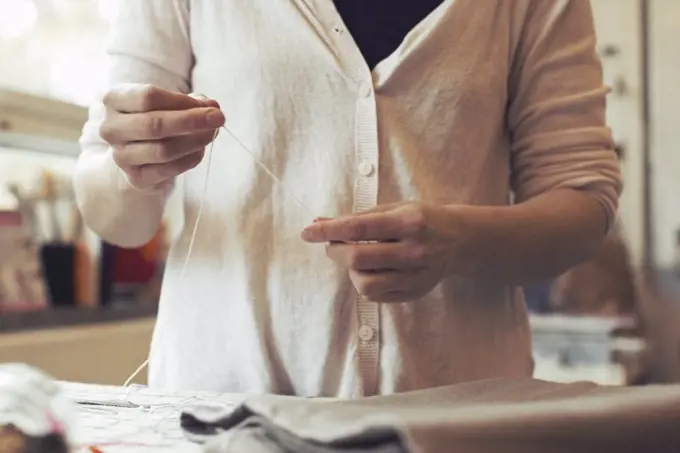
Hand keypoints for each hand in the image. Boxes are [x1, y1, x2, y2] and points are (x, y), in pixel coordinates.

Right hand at [100, 83, 225, 189]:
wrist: (140, 148)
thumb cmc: (157, 116)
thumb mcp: (169, 102)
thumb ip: (191, 102)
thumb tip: (212, 108)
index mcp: (114, 99)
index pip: (148, 97)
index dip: (183, 102)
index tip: (210, 106)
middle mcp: (111, 128)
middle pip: (154, 125)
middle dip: (192, 122)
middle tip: (219, 118)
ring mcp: (121, 156)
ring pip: (163, 150)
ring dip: (195, 142)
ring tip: (211, 134)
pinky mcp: (135, 178)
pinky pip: (168, 170)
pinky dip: (190, 159)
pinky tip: (200, 151)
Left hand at [301, 202, 464, 302]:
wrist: (459, 240)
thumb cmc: (421, 218)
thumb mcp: (393, 208)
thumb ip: (357, 217)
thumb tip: (318, 222)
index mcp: (409, 222)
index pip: (358, 228)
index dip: (328, 231)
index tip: (307, 232)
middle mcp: (414, 250)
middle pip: (359, 259)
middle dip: (335, 252)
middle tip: (332, 245)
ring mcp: (416, 275)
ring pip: (366, 284)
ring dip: (350, 271)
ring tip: (355, 259)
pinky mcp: (415, 292)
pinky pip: (376, 296)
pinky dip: (364, 284)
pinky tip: (370, 271)